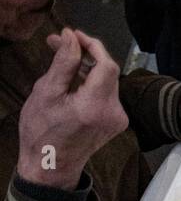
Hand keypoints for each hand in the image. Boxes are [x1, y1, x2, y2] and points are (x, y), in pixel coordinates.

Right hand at [17, 29, 127, 189]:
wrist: (51, 165)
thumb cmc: (42, 131)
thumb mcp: (47, 92)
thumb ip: (64, 63)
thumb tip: (70, 37)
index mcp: (95, 106)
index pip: (107, 65)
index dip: (92, 46)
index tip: (74, 35)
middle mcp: (113, 113)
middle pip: (108, 72)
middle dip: (86, 54)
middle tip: (59, 43)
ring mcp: (118, 120)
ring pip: (108, 82)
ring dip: (88, 66)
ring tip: (62, 56)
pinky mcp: (116, 123)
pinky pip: (107, 94)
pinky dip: (92, 82)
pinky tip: (74, 76)